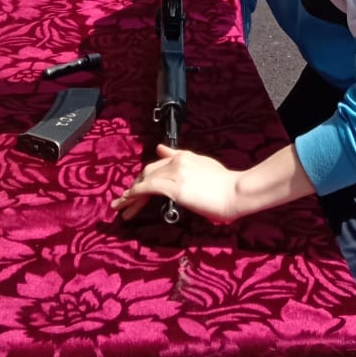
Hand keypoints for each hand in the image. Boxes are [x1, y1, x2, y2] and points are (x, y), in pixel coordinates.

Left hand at [112, 145, 240, 223]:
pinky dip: (134, 195)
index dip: (144, 178)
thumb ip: (180, 158)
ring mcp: (175, 173)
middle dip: (134, 188)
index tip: (136, 190)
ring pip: (144, 181)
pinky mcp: (175, 187)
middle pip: (147, 173)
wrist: (236, 191)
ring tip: (119, 207)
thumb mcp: (202, 165)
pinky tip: (127, 204)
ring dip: (129, 195)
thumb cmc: (225, 185)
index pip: (157, 166)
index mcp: (183, 156)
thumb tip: (161, 148)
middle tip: (124, 202)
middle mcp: (177, 161)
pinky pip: (148, 189)